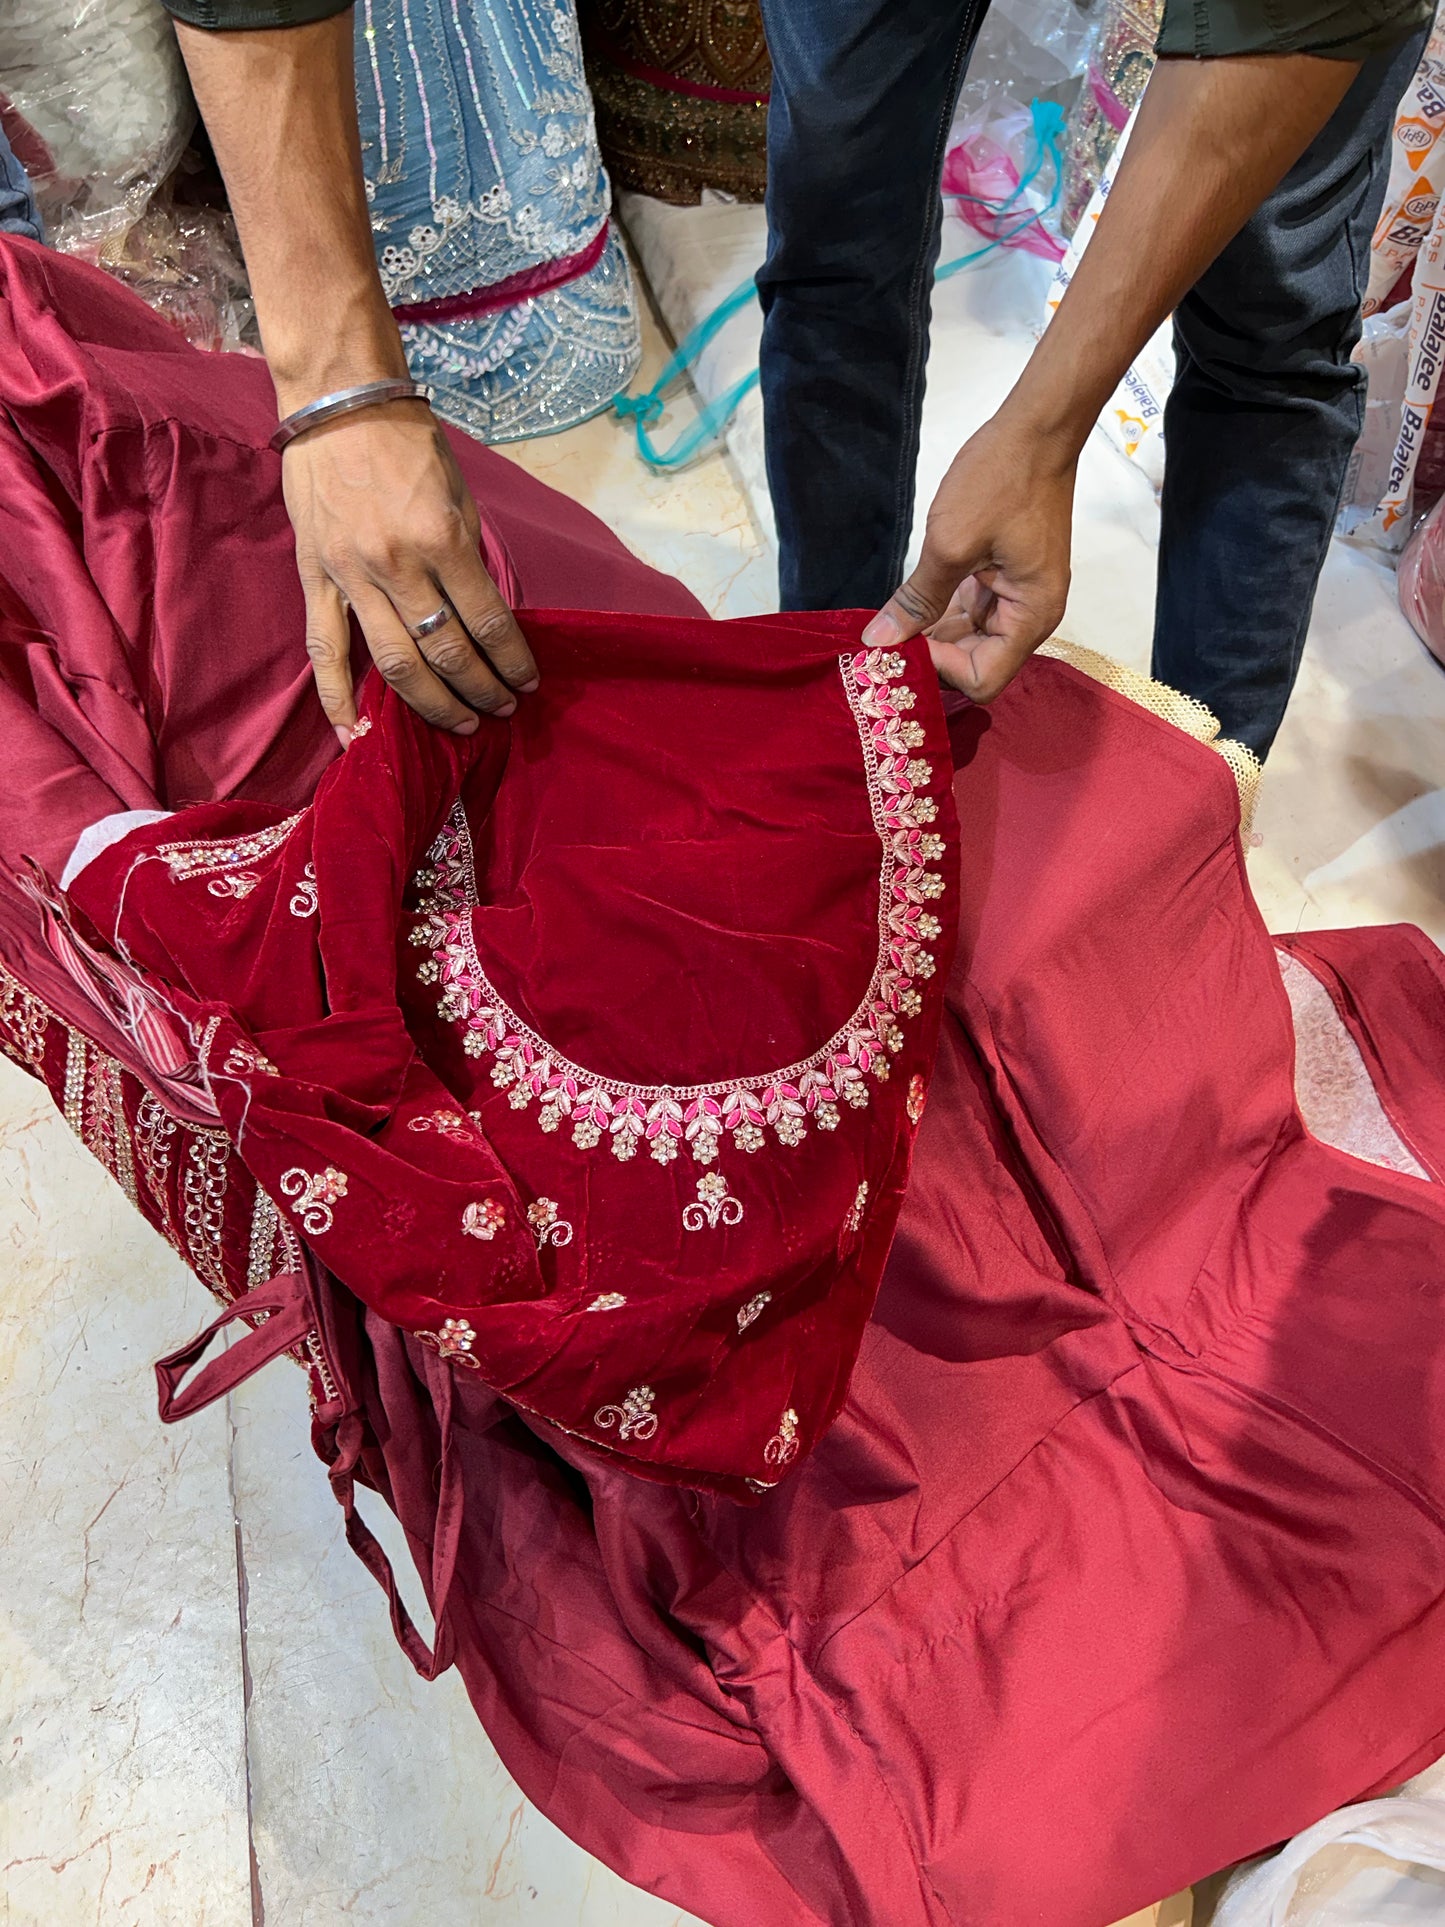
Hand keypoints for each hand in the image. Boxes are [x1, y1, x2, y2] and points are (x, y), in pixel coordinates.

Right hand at [281, 398, 536, 741]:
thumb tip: (485, 619)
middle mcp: (397, 565)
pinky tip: (358, 737)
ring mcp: (351, 577)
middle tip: (503, 709)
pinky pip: (324, 652)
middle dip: (482, 689)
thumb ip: (468, 561)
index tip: (527, 682)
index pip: (488, 621)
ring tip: (461, 724)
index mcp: (441, 539)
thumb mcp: (459, 497)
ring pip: (394, 664)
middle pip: (446, 653)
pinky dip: (339, 700)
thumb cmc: (409, 446)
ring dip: (434, 704)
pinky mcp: (315, 580)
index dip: (513, 661)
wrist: (339, 405)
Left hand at [862, 410, 1074, 702]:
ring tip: (889, 625)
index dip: (940, 670)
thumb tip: (880, 641)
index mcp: (1031, 615)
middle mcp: (1029, 616)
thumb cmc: (1001, 479)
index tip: (902, 645)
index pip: (983, 679)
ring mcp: (1017, 598)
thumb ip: (916, 599)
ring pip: (968, 640)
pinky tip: (907, 606)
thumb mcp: (950, 542)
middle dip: (931, 658)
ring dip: (931, 637)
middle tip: (884, 643)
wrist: (1037, 429)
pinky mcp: (1003, 579)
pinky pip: (969, 612)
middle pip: (975, 665)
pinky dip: (940, 614)